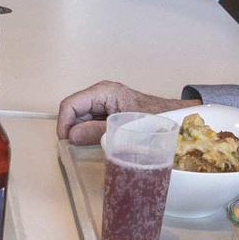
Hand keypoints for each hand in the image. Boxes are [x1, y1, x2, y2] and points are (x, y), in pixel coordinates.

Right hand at [54, 80, 182, 144]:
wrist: (174, 120)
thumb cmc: (155, 118)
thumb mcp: (122, 127)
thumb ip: (95, 131)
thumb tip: (72, 136)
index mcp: (103, 91)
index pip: (70, 105)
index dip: (64, 124)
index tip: (66, 142)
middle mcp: (100, 95)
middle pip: (74, 112)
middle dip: (72, 130)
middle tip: (77, 148)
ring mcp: (103, 104)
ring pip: (80, 119)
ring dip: (81, 133)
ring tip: (90, 145)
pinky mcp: (107, 114)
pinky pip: (90, 124)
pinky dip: (90, 134)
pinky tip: (98, 142)